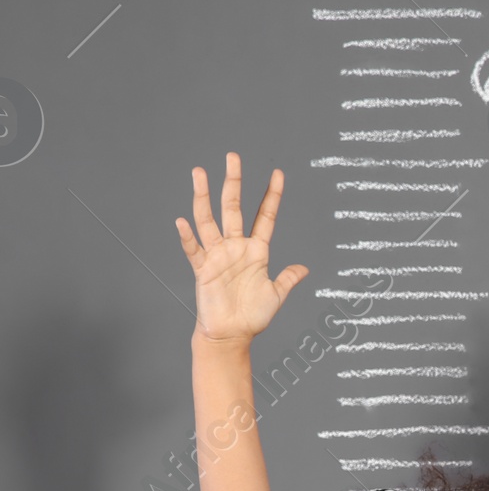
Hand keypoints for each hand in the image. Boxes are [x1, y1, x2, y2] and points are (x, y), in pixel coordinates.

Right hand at [175, 152, 307, 344]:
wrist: (232, 334)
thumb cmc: (253, 315)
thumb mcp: (276, 294)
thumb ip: (288, 278)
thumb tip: (305, 268)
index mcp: (256, 251)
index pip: (265, 216)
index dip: (272, 196)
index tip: (278, 174)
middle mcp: (235, 247)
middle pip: (233, 207)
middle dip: (233, 182)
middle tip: (233, 156)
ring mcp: (217, 256)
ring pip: (208, 219)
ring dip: (203, 196)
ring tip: (199, 172)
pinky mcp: (203, 270)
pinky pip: (193, 250)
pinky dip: (187, 237)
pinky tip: (181, 221)